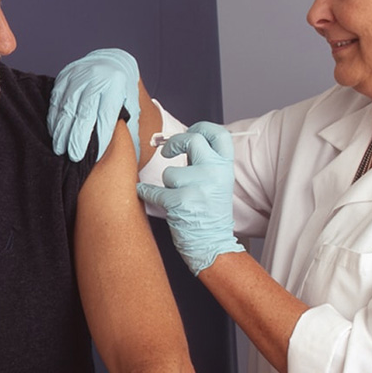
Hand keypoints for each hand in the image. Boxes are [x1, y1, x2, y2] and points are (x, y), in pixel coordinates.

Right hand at [47, 49, 139, 161]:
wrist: (111, 61)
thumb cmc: (122, 88)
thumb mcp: (133, 103)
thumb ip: (131, 127)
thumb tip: (133, 155)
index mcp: (116, 86)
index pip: (106, 116)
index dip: (101, 138)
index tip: (95, 157)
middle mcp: (96, 79)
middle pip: (84, 113)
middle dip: (78, 137)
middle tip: (74, 156)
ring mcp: (78, 76)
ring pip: (67, 108)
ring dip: (62, 131)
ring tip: (60, 149)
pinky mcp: (64, 76)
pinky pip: (56, 100)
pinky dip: (54, 118)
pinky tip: (55, 132)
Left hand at [137, 121, 244, 275]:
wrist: (212, 245)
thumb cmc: (209, 212)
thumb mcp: (215, 182)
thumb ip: (202, 161)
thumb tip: (177, 140)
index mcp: (225, 167)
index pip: (219, 134)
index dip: (202, 127)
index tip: (189, 130)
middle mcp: (216, 173)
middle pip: (192, 139)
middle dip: (173, 143)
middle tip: (166, 151)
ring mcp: (199, 187)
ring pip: (170, 172)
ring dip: (166, 184)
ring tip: (175, 196)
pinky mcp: (181, 202)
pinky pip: (154, 190)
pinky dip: (146, 193)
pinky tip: (146, 194)